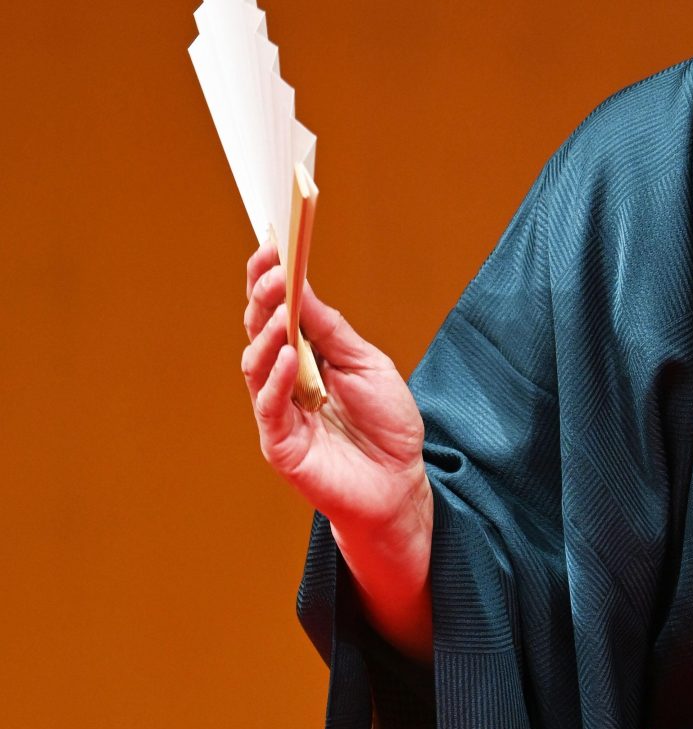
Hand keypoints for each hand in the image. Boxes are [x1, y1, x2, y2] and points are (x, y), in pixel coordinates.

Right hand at [242, 243, 433, 657]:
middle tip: (272, 267)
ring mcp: (278, 411)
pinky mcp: (280, 444)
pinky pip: (268, 406)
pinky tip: (285, 355)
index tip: (273, 242)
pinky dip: (273, 379)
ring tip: (279, 306)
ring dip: (266, 332)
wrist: (401, 486)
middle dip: (263, 295)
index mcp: (304, 356)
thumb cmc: (387, 426)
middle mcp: (283, 379)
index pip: (277, 310)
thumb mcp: (367, 364)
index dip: (270, 278)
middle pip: (260, 330)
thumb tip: (298, 281)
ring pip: (255, 364)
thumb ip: (330, 329)